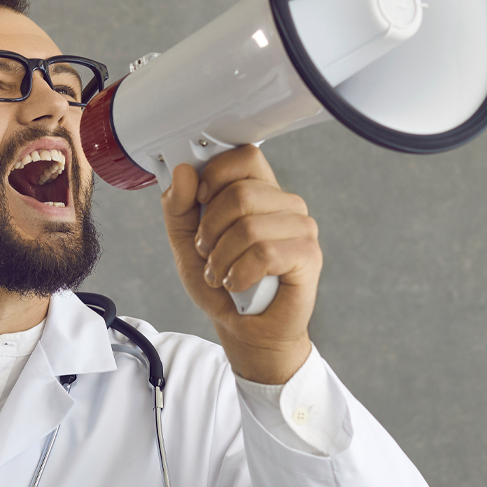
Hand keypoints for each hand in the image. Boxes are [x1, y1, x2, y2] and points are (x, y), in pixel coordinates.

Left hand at [161, 145, 320, 383]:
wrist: (246, 330)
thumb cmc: (223, 285)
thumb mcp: (187, 242)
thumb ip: (178, 206)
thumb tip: (184, 173)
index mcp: (260, 191)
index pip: (245, 156)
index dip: (216, 175)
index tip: (200, 199)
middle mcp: (284, 204)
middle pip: (240, 193)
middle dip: (210, 229)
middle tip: (207, 252)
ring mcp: (301, 228)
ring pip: (249, 226)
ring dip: (221, 258)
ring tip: (220, 273)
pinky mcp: (307, 255)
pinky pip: (264, 253)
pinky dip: (240, 274)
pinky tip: (238, 284)